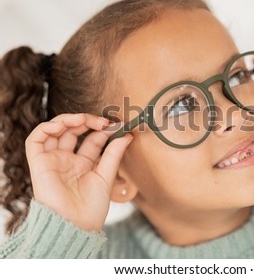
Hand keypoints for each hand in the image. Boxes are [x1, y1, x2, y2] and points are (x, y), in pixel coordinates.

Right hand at [25, 113, 132, 230]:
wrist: (76, 224)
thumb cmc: (92, 207)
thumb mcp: (106, 175)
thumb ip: (114, 154)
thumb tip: (127, 134)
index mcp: (84, 164)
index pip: (92, 139)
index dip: (103, 129)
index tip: (117, 126)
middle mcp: (67, 160)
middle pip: (73, 130)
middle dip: (87, 121)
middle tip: (103, 122)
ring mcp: (53, 160)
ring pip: (54, 130)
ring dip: (68, 119)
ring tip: (84, 119)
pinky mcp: (39, 163)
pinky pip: (36, 139)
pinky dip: (47, 127)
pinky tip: (63, 125)